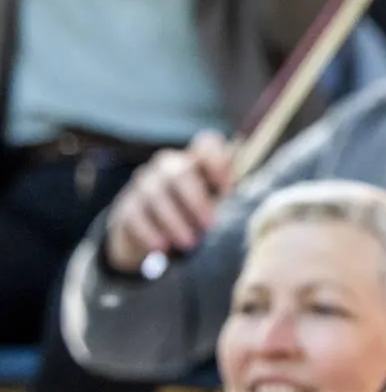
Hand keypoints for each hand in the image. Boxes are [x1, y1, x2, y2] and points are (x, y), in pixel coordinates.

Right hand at [103, 131, 233, 273]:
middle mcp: (169, 166)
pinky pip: (134, 215)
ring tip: (189, 244)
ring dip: (174, 220)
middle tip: (210, 225)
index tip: (227, 187)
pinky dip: (149, 232)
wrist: (152, 239)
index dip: (218, 159)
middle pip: (181, 171)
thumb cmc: (195, 219)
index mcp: (197, 162)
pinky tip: (161, 248)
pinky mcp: (126, 207)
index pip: (207, 143)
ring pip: (155, 193)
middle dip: (197, 199)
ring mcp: (145, 184)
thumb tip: (252, 210)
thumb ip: (230, 202)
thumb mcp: (216, 208)